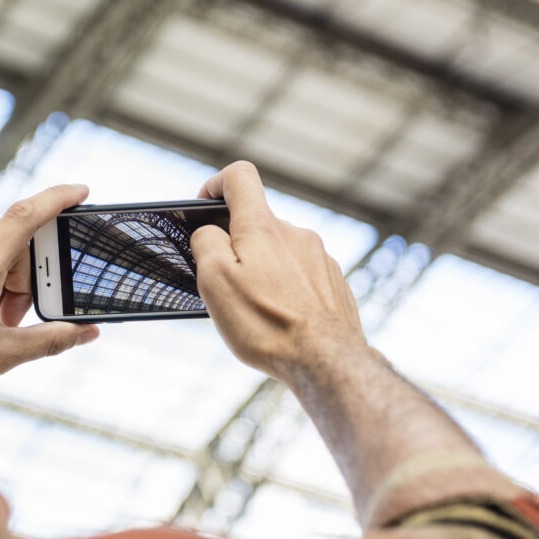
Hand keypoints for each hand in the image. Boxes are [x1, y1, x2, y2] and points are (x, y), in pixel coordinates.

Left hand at [0, 185, 99, 391]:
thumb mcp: (2, 354)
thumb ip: (50, 340)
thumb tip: (87, 331)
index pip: (24, 216)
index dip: (56, 199)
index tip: (81, 191)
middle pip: (16, 247)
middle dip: (29, 279)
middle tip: (18, 316)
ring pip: (0, 257)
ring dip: (9, 287)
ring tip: (0, 324)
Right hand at [190, 161, 364, 380]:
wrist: (326, 361)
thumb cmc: (266, 323)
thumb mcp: (215, 281)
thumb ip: (206, 244)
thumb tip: (208, 232)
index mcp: (262, 227)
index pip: (240, 177)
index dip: (216, 184)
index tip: (204, 207)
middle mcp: (295, 234)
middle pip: (257, 224)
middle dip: (236, 248)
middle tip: (226, 286)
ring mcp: (319, 258)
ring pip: (279, 253)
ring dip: (262, 272)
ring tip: (256, 311)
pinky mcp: (333, 283)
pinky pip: (301, 276)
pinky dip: (285, 290)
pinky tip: (281, 320)